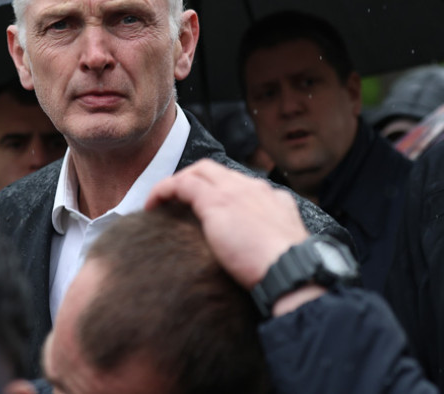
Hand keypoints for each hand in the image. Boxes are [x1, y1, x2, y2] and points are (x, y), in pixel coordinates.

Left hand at [145, 159, 309, 289]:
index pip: (238, 184)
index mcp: (272, 198)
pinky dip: (164, 190)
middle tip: (177, 201)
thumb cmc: (289, 271)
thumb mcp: (285, 247)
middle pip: (216, 172)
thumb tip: (261, 248)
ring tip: (160, 202)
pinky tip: (152, 206)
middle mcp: (253, 188)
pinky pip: (181, 184)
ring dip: (177, 184)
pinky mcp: (216, 202)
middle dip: (194, 181)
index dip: (218, 191)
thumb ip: (272, 238)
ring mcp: (235, 191)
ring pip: (198, 172)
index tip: (204, 208)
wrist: (291, 270)